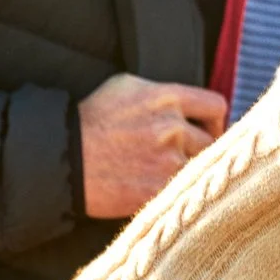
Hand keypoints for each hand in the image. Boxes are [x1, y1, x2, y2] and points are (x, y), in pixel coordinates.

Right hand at [77, 74, 227, 218]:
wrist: (62, 158)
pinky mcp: (157, 191)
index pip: (216, 106)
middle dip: (202, 149)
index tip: (208, 130)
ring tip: (167, 173)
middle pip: (214, 142)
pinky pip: (183, 191)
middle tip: (186, 157)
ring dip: (190, 172)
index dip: (216, 120)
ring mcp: (166, 162)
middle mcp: (171, 128)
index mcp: (167, 98)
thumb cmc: (92, 120)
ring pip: (200, 169)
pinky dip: (176, 192)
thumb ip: (164, 92)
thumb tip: (192, 104)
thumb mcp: (126, 87)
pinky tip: (160, 190)